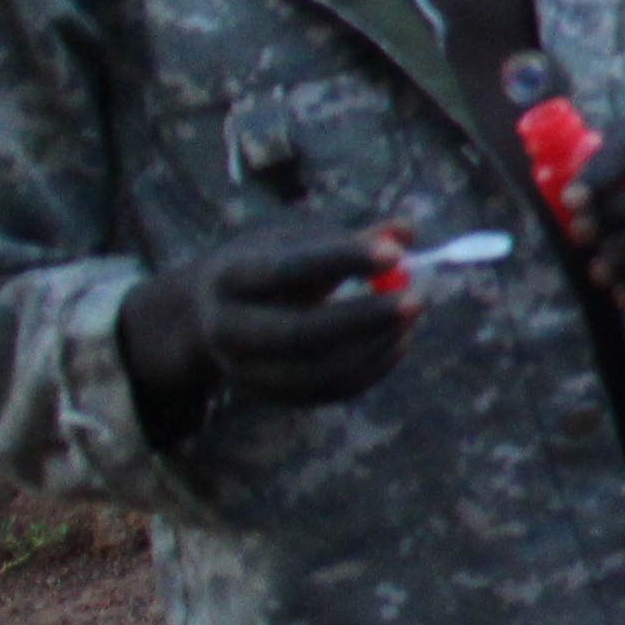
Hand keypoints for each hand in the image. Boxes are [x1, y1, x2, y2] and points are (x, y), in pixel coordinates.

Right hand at [124, 222, 416, 440]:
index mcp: (231, 278)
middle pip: (296, 333)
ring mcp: (244, 369)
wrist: (207, 315)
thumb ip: (348, 239)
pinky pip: (325, 392)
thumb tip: (405, 230)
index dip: (343, 261)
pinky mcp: (269, 394)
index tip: (396, 252)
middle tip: (417, 299)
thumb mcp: (293, 241)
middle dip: (362, 318)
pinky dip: (369, 370)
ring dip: (373, 348)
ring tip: (411, 318)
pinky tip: (397, 343)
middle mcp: (228, 329)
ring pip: (314, 373)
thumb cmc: (267, 267)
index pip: (288, 270)